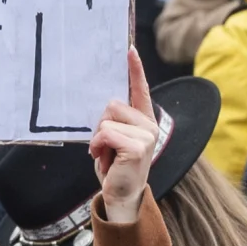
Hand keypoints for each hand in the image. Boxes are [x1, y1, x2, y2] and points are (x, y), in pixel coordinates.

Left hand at [89, 49, 159, 224]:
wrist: (121, 196)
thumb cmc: (115, 166)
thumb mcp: (114, 139)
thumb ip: (115, 120)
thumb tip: (105, 104)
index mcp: (143, 120)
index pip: (140, 89)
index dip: (135, 69)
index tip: (129, 50)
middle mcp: (148, 125)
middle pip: (112, 105)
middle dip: (100, 125)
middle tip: (104, 147)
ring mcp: (146, 136)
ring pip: (106, 120)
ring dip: (98, 140)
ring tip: (106, 155)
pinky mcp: (137, 147)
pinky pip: (105, 134)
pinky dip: (98, 147)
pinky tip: (105, 160)